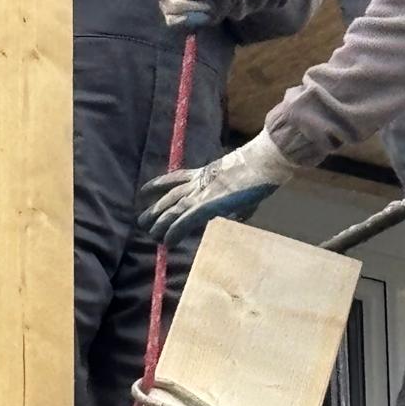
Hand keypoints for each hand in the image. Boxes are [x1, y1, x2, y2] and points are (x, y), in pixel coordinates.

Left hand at [139, 130, 297, 244]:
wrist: (262, 163)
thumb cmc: (259, 170)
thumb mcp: (242, 184)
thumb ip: (236, 200)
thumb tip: (240, 214)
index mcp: (205, 173)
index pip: (175, 178)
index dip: (158, 184)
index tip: (144, 190)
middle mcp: (198, 182)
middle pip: (169, 196)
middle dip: (155, 208)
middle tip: (142, 220)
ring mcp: (201, 193)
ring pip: (172, 209)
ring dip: (159, 222)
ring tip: (150, 234)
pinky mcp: (206, 205)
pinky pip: (184, 220)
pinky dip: (175, 231)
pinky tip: (167, 242)